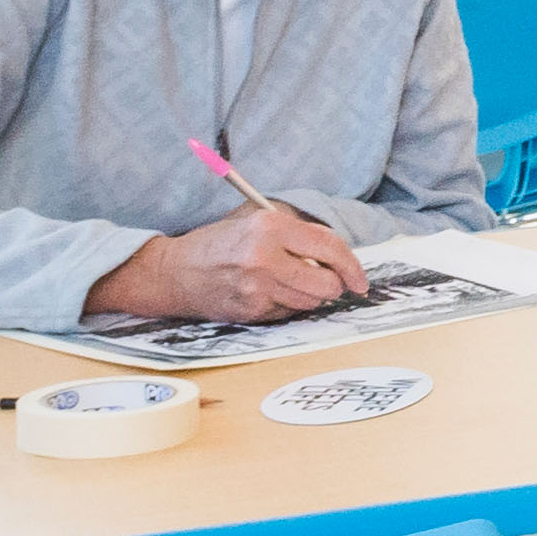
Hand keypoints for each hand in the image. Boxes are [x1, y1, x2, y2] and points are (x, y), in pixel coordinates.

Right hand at [90, 201, 362, 323]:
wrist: (176, 272)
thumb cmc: (221, 243)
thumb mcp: (258, 222)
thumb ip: (299, 235)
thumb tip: (339, 257)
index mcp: (270, 227)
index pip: (330, 246)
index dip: (352, 266)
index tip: (360, 280)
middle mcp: (264, 256)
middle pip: (327, 283)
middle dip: (333, 285)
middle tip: (326, 281)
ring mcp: (257, 287)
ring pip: (311, 302)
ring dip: (309, 296)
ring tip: (287, 283)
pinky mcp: (250, 310)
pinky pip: (288, 313)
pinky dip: (287, 306)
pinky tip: (268, 294)